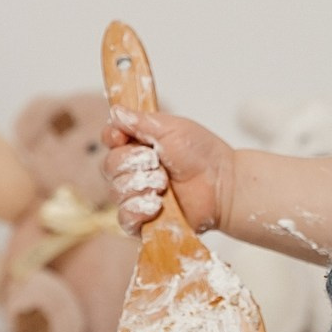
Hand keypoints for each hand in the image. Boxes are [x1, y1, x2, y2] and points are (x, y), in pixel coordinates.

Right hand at [102, 108, 235, 233]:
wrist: (222, 183)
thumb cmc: (202, 154)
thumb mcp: (171, 129)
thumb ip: (141, 121)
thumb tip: (116, 111)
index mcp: (139, 145)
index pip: (110, 140)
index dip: (112, 137)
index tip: (121, 136)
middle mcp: (134, 170)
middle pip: (109, 165)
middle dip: (132, 162)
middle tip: (157, 162)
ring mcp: (137, 196)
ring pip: (116, 191)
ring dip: (141, 184)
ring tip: (165, 183)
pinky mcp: (144, 220)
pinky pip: (124, 218)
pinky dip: (137, 210)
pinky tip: (156, 204)